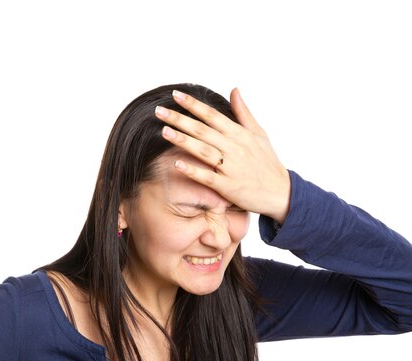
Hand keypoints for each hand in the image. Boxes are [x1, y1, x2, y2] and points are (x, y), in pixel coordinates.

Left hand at [155, 88, 290, 223]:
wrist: (281, 192)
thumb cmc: (267, 162)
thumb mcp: (259, 134)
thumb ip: (243, 112)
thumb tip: (234, 89)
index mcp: (239, 134)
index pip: (212, 115)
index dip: (193, 104)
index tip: (175, 95)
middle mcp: (235, 148)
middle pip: (203, 130)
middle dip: (180, 119)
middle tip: (159, 111)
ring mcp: (231, 167)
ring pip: (203, 150)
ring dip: (183, 140)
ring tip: (164, 131)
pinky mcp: (229, 186)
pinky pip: (207, 177)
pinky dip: (193, 170)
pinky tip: (177, 163)